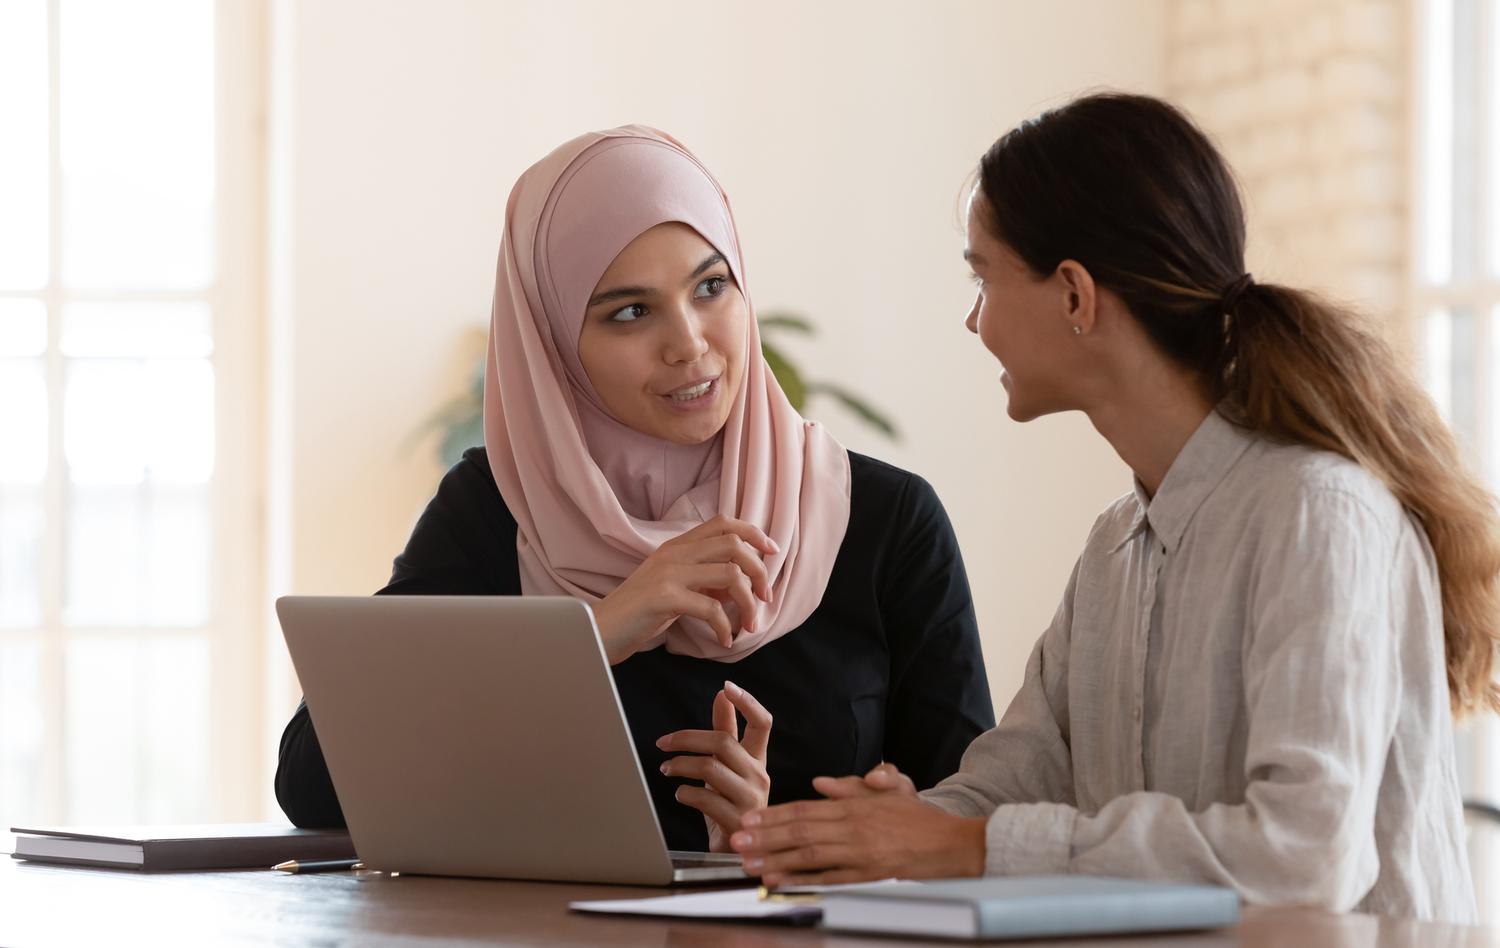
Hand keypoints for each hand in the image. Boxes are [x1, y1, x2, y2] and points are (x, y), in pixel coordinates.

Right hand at [593, 515, 778, 664]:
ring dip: (748, 601)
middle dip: (759, 571)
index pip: (723, 522)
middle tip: (765, 598)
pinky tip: (724, 639)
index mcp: (676, 546)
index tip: (772, 552)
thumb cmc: (637, 614)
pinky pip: (712, 607)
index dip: (753, 532)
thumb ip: (703, 581)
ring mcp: (668, 572)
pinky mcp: (663, 597)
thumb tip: (739, 584)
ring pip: (730, 574)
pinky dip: (726, 626)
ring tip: (749, 624)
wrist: (596, 631)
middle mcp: (674, 552)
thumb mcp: (674, 589)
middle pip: (734, 543)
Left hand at [657, 681, 772, 852]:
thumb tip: (721, 695)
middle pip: (723, 742)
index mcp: (757, 759)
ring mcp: (751, 799)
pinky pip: (705, 798)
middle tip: (663, 742)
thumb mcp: (726, 766)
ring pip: (710, 767)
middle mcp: (759, 775)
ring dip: (680, 765)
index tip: (727, 686)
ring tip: (666, 769)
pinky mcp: (737, 821)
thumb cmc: (728, 803)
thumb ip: (726, 732)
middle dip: (687, 738)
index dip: (748, 702)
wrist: (736, 852)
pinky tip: (679, 794)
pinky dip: (685, 793)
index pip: (763, 723)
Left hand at [729, 767, 985, 885]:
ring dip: (777, 858)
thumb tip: (820, 783)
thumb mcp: (887, 791)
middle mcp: (854, 827)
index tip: (750, 818)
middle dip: (765, 835)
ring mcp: (861, 853)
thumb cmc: (918, 818)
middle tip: (737, 840)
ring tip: (750, 862)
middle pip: (801, 829)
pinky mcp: (869, 875)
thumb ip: (851, 787)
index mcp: (855, 805)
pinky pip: (830, 878)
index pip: (806, 807)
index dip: (775, 813)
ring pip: (810, 854)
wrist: (953, 844)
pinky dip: (804, 880)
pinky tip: (783, 882)